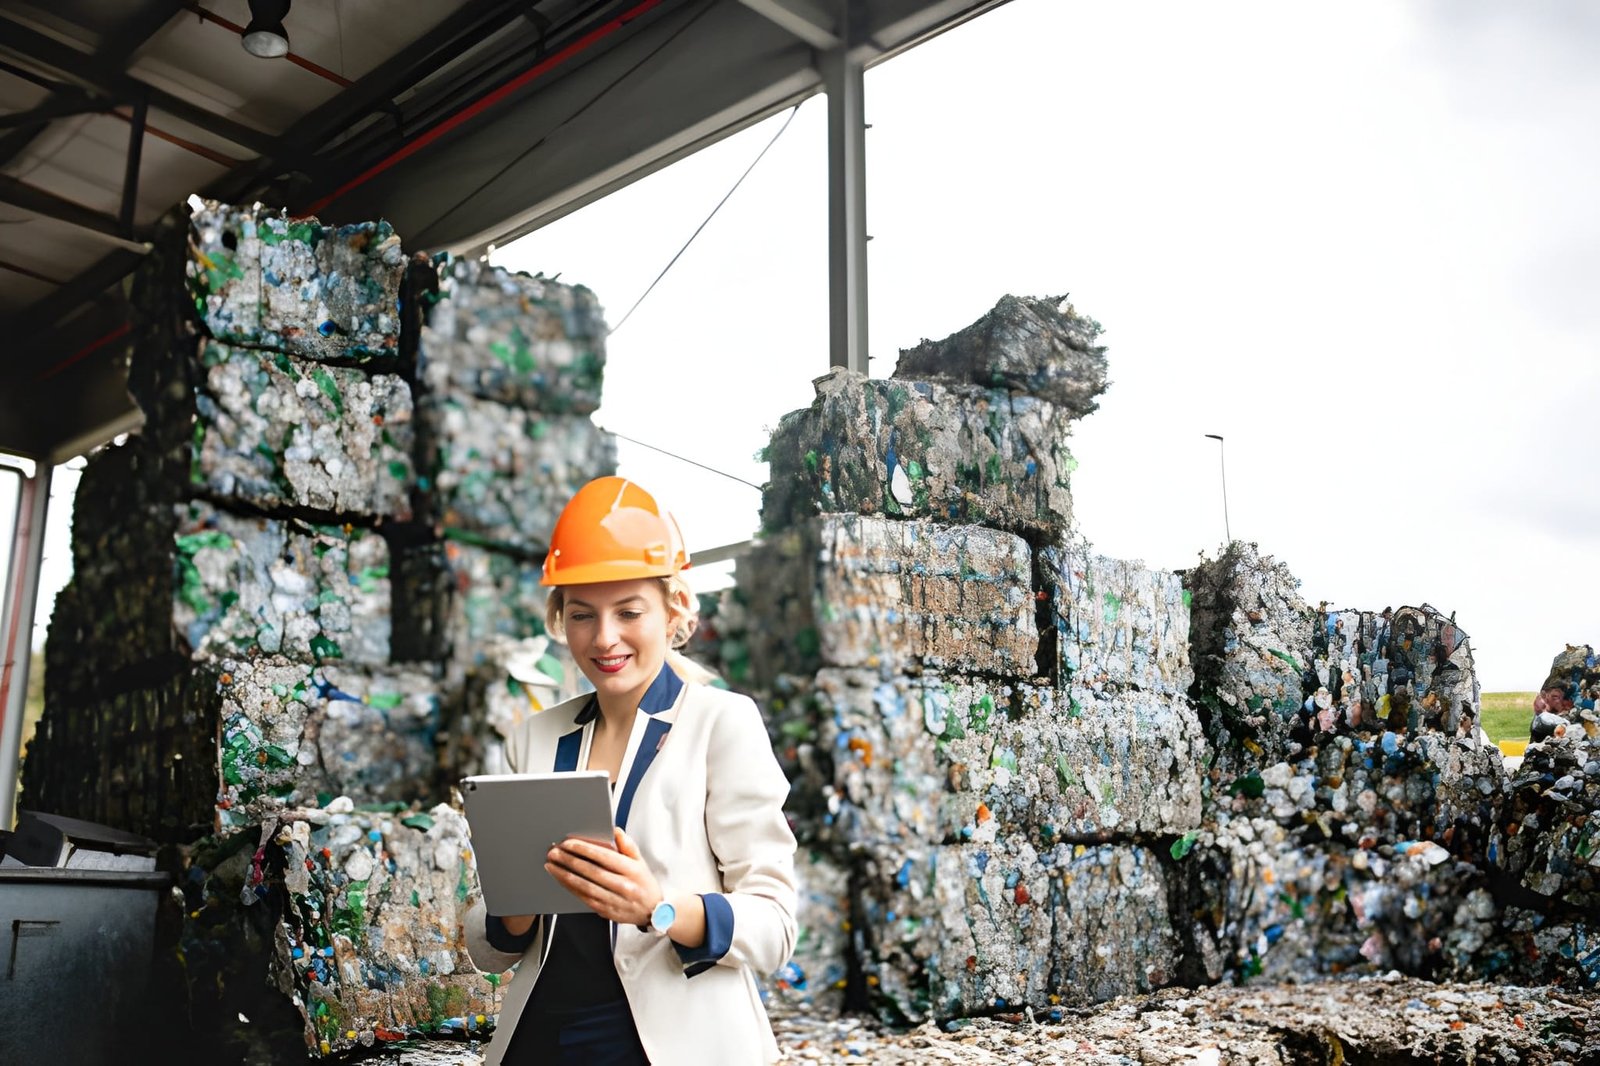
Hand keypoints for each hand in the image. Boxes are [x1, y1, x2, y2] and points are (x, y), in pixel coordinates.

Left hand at [545, 827, 659, 926]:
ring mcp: (614, 900)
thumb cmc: (643, 882)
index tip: (568, 843)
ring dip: (565, 875)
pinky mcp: (606, 911)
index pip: (605, 857)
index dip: (585, 849)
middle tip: (554, 852)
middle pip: (591, 872)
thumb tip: (614, 830)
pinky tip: (561, 880)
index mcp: (632, 870)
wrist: (652, 911)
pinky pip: (584, 898)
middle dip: (569, 861)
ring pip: (585, 887)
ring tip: (551, 865)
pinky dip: (570, 888)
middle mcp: (623, 886)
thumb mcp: (640, 861)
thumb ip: (627, 845)